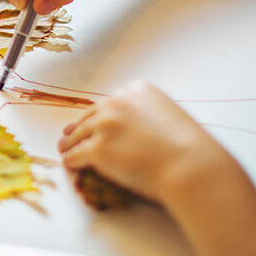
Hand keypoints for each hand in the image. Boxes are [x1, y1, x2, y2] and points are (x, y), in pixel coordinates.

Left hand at [57, 81, 237, 203]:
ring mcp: (104, 124)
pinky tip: (68, 163)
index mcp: (137, 89)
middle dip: (80, 126)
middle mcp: (117, 101)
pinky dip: (71, 160)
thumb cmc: (190, 148)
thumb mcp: (169, 115)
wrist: (191, 166)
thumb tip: (133, 128)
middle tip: (68, 134)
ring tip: (64, 148)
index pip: (111, 103)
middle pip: (91, 115)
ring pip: (79, 134)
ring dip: (70, 142)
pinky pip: (76, 155)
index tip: (94, 121)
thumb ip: (147, 114)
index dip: (101, 115)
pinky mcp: (97, 148)